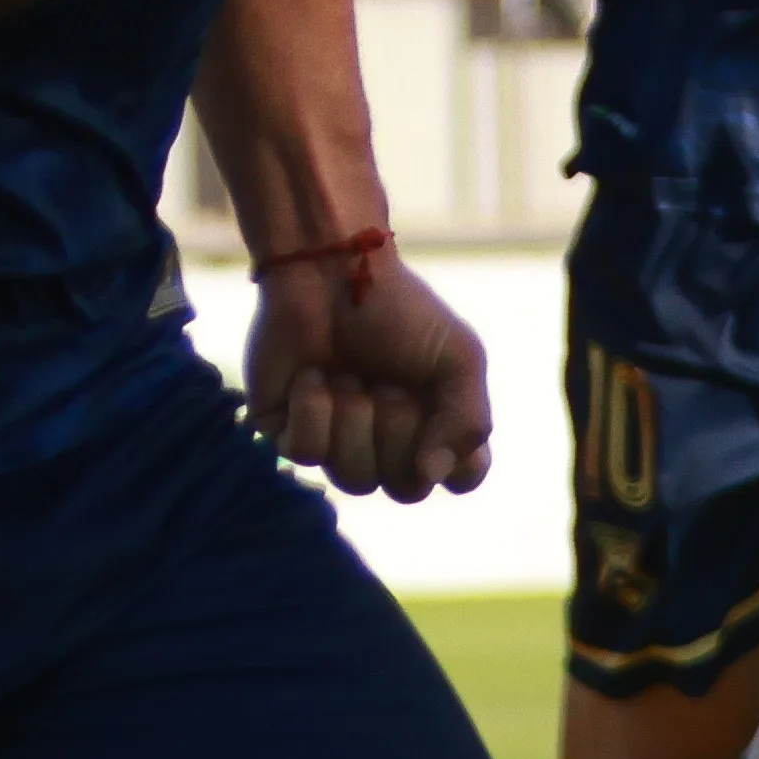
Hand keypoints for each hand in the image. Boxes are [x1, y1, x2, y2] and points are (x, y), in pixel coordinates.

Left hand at [249, 246, 494, 502]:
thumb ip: (468, 419)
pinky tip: (312, 375)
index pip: (459, 480)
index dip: (454, 456)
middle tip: (387, 381)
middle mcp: (389, 445)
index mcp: (436, 426)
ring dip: (353, 417)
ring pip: (354, 479)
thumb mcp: (459, 357)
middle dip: (397, 430)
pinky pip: (306, 454)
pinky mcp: (290, 434)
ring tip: (347, 373)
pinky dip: (313, 410)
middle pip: (406, 488)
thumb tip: (431, 473)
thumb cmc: (397, 311)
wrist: (326, 270)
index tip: (439, 408)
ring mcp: (338, 444)